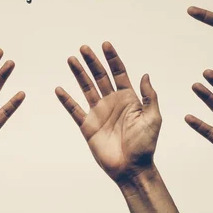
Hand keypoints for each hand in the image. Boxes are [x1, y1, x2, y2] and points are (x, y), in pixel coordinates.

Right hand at [55, 42, 161, 182]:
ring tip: (71, 59)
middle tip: (84, 48)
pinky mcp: (87, 125)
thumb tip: (145, 75)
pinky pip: (74, 110)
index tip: (105, 44)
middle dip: (92, 61)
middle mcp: (111, 102)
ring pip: (86, 88)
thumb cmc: (145, 145)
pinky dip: (66, 100)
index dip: (112, 58)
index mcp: (128, 98)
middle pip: (100, 76)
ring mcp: (98, 112)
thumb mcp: (153, 118)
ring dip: (79, 74)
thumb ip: (149, 96)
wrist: (132, 168)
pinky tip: (59, 89)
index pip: (118, 73)